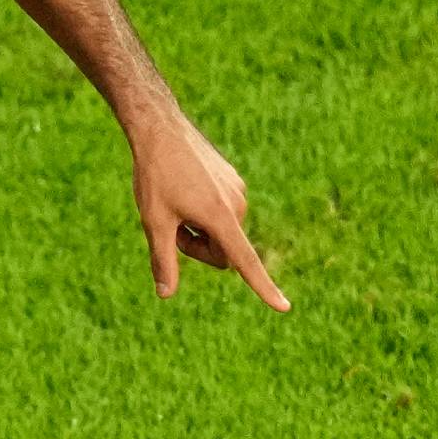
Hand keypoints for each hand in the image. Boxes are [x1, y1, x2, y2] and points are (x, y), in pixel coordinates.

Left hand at [130, 113, 289, 311]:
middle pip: (222, 252)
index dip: (262, 287)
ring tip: (175, 203)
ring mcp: (238, 191)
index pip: (244, 262)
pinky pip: (221, 211)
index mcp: (221, 218)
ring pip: (221, 232)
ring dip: (199, 229)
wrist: (160, 130)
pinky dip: (203, 212)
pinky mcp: (234, 180)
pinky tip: (183, 189)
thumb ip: (163, 260)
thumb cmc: (154, 177)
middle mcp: (238, 206)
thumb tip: (165, 295)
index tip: (284, 308)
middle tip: (170, 227)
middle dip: (197, 249)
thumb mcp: (154, 221)